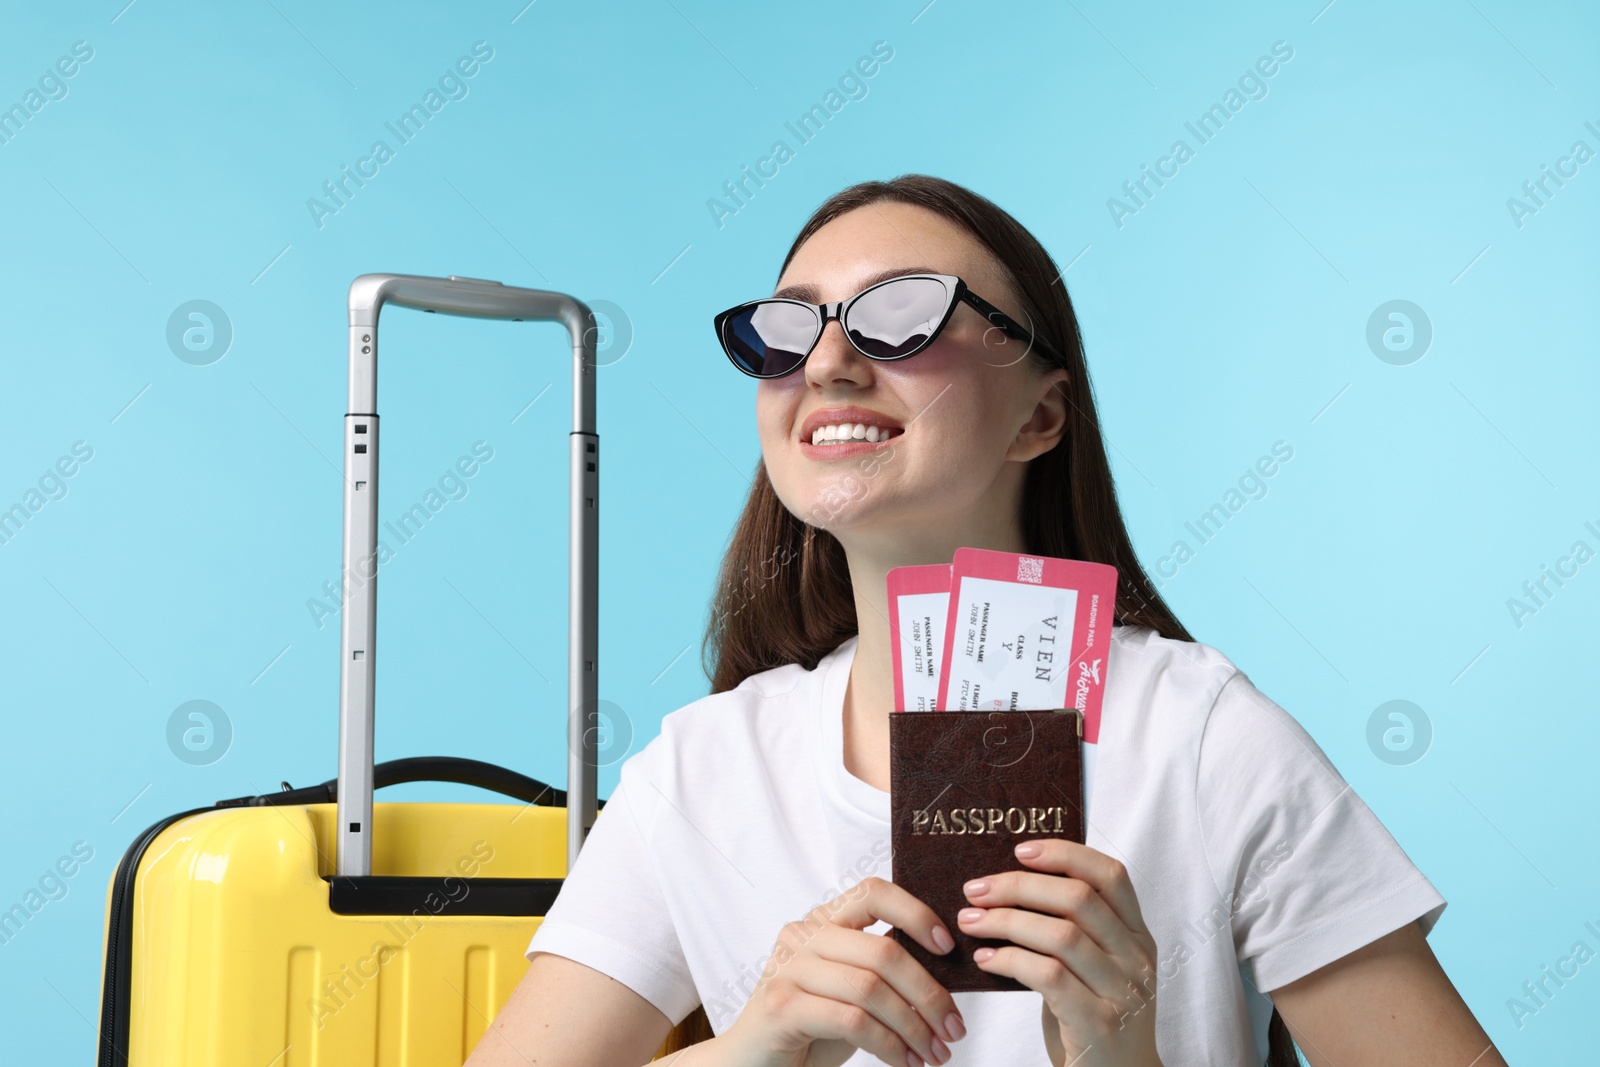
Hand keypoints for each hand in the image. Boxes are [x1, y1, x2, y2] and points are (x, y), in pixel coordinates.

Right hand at [715, 876, 967, 1066]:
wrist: (752, 1064)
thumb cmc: (810, 1026)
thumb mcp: (851, 990)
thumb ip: (882, 970)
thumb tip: (946, 972)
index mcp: (824, 920)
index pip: (874, 892)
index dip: (916, 913)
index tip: (948, 948)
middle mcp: (804, 935)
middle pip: (883, 951)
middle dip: (930, 994)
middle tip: (955, 1029)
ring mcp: (789, 968)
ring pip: (871, 988)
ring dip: (914, 1027)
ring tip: (936, 1053)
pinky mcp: (782, 1006)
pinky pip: (852, 1020)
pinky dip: (889, 1044)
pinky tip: (905, 1061)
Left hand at [958, 839, 1162, 1066]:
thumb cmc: (1094, 1019)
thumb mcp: (1096, 968)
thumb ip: (1073, 929)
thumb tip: (1009, 885)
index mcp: (1139, 936)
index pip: (1111, 876)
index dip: (1065, 855)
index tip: (1020, 851)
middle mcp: (1138, 960)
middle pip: (1078, 899)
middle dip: (1019, 887)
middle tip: (975, 890)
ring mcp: (1123, 993)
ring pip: (1060, 935)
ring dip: (1005, 922)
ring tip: (969, 922)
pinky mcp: (1099, 1025)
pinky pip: (1048, 976)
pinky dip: (1009, 960)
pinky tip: (985, 959)